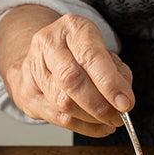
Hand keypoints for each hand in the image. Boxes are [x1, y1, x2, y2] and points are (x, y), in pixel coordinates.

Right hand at [2, 13, 134, 136]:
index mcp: (72, 27)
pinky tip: (97, 127)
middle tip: (117, 117)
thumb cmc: (79, 54)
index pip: (90, 56)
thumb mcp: (104, 53)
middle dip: (99, 105)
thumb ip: (116, 73)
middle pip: (71, 80)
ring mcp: (33, 68)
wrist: (43, 56)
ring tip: (109, 122)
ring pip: (62, 102)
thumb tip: (122, 100)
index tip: (125, 103)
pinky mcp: (28, 93)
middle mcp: (48, 44)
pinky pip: (57, 117)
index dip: (109, 83)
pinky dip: (82, 126)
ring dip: (91, 118)